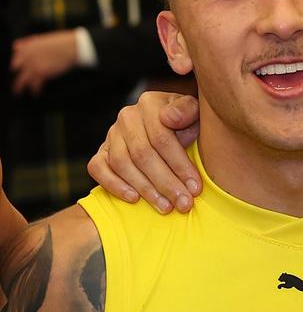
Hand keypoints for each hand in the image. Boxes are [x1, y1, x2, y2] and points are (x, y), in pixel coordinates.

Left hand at [10, 30, 78, 94]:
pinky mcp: (42, 74)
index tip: (19, 67)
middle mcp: (27, 56)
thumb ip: (28, 43)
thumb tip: (16, 46)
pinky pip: (35, 85)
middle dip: (18, 73)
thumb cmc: (61, 42)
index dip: (17, 62)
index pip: (16, 56)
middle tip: (19, 79)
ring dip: (19, 87)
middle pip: (15, 68)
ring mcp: (33, 66)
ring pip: (21, 80)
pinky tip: (36, 93)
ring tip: (18, 93)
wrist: (71, 48)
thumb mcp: (41, 39)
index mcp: (27, 47)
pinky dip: (35, 90)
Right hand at [88, 91, 200, 213]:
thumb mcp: (195, 112)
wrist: (173, 125)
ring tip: (166, 207)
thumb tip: (169, 118)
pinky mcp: (101, 151)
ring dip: (145, 189)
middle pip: (143, 154)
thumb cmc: (188, 123)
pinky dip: (114, 185)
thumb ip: (188, 110)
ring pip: (122, 164)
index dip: (180, 165)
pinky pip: (98, 168)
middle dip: (166, 183)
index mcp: (150, 103)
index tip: (196, 188)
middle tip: (183, 204)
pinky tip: (134, 199)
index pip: (162, 138)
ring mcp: (111, 134)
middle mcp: (127, 117)